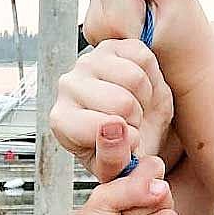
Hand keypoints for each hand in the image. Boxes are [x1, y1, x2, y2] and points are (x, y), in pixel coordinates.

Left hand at [49, 39, 173, 182]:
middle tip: (130, 125)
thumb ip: (113, 160)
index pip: (100, 128)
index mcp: (62, 121)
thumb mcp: (118, 168)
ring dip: (144, 99)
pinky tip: (139, 91)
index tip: (123, 144)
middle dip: (135, 119)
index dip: (123, 140)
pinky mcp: (111, 45)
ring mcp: (88, 61)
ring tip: (135, 109)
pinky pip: (143, 58)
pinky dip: (151, 79)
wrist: (138, 127)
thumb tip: (113, 130)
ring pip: (134, 78)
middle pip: (120, 102)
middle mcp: (67, 86)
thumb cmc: (121, 150)